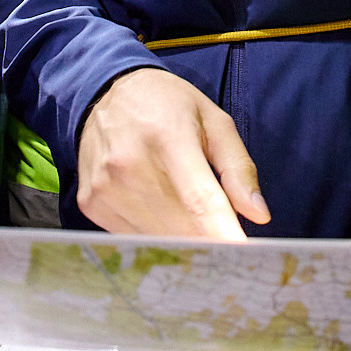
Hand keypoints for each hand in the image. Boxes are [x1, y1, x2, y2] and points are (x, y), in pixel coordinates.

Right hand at [76, 67, 268, 239]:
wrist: (107, 93)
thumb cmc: (168, 107)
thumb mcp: (214, 122)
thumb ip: (238, 168)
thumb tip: (259, 214)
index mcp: (167, 136)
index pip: (198, 200)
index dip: (222, 234)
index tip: (244, 257)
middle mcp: (129, 163)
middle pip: (180, 227)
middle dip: (210, 239)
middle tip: (226, 236)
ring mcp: (105, 186)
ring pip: (157, 239)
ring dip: (182, 239)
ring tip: (188, 216)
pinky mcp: (91, 203)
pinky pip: (133, 237)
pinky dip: (154, 234)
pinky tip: (158, 210)